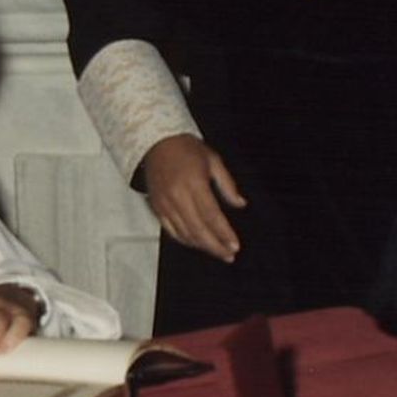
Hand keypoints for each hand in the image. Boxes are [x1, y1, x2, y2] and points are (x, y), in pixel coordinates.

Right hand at [143, 134, 245, 262]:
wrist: (156, 141)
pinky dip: (184, 240)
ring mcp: (165, 203)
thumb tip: (240, 203)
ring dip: (201, 246)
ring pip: (184, 233)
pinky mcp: (157, 207)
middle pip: (198, 229)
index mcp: (193, 182)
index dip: (224, 233)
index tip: (235, 245)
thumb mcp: (213, 160)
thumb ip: (227, 184)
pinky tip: (196, 243)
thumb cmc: (185, 148)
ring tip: (217, 252)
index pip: (211, 215)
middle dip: (215, 246)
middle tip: (229, 255)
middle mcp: (177, 195)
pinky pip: (170, 230)